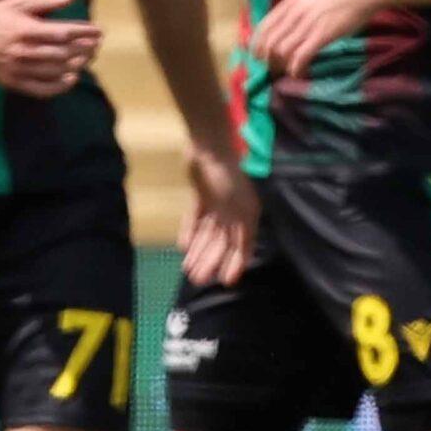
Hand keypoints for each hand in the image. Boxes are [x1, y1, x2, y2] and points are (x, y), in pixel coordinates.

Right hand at [0, 0, 101, 96]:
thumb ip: (46, 0)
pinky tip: (71, 79)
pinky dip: (60, 87)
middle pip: (64, 54)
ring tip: (87, 59)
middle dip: (85, 50)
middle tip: (96, 46)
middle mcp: (22, 50)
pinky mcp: (12, 82)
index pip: (63, 33)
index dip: (85, 33)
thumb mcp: (16, 3)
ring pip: (56, 72)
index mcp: (24, 29)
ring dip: (77, 66)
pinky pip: (42, 89)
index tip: (99, 32)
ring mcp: (17, 68)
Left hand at [179, 147, 256, 287]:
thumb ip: (241, 232)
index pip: (242, 246)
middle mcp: (234, 213)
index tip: (226, 282)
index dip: (235, 264)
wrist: (208, 148)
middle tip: (198, 280)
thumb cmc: (228, 179)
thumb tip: (241, 255)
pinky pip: (195, 219)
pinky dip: (190, 232)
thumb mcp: (241, 208)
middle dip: (210, 261)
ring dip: (198, 251)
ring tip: (188, 269)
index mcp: (247, 216)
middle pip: (221, 243)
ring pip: (207, 234)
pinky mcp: (201, 197)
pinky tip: (183, 247)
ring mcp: (217, 205)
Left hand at [249, 0, 379, 77]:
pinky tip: (298, 73)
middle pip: (271, 41)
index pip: (264, 26)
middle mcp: (294, 13)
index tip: (258, 56)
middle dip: (268, 59)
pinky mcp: (322, 35)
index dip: (257, 44)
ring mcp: (307, 24)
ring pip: (283, 50)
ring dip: (282, 65)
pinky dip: (296, 68)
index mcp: (289, 3)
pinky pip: (301, 55)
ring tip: (287, 72)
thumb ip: (296, 10)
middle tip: (273, 68)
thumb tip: (287, 25)